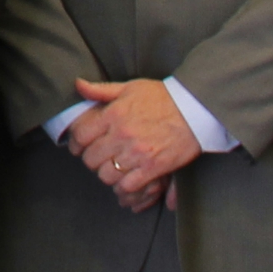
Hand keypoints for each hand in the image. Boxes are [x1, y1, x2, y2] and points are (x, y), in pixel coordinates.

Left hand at [66, 79, 200, 211]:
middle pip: (91, 158)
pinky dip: (123, 186)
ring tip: (112, 168)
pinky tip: (126, 179)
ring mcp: (137, 153)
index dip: (76, 143)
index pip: (81, 136)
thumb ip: (101, 90)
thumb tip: (78, 85)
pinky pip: (127, 186)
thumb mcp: (130, 87)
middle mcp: (122, 135)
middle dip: (91, 159)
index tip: (80, 146)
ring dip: (106, 174)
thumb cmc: (163, 97)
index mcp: (113, 114)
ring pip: (106, 175)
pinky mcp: (153, 168)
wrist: (196, 110)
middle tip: (98, 158)